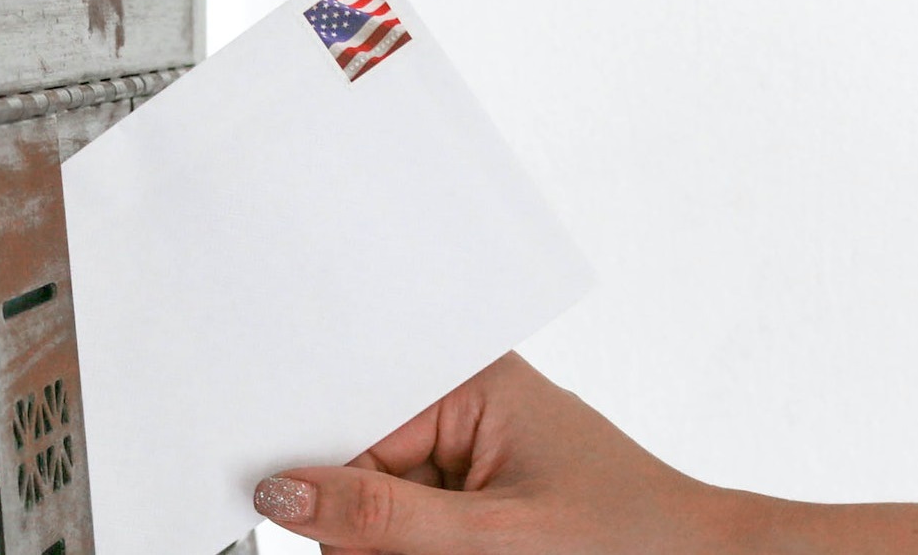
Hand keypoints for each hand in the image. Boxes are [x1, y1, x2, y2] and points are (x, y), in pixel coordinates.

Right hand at [252, 352, 751, 554]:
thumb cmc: (632, 537)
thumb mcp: (494, 535)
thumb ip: (382, 516)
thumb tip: (284, 494)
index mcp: (467, 379)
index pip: (348, 425)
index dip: (329, 488)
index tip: (326, 533)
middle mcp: (464, 402)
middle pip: (358, 470)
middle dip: (372, 530)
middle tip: (436, 551)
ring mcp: (470, 449)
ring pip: (381, 507)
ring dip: (398, 547)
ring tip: (475, 551)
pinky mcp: (478, 492)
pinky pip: (413, 522)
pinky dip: (419, 548)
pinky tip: (463, 551)